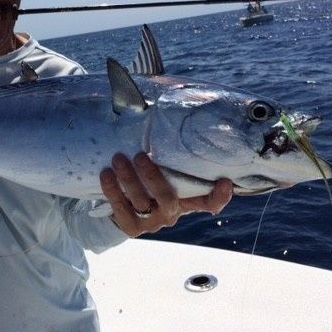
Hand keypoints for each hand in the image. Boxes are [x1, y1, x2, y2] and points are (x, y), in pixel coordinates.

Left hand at [100, 152, 232, 237]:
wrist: (121, 205)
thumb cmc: (146, 178)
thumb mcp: (161, 167)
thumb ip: (166, 148)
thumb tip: (156, 104)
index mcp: (186, 198)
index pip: (210, 202)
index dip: (219, 196)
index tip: (225, 182)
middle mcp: (172, 213)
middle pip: (169, 201)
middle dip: (153, 178)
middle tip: (140, 156)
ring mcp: (152, 223)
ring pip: (142, 204)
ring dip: (128, 179)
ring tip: (117, 159)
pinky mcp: (132, 228)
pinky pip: (122, 211)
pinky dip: (113, 191)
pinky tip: (106, 174)